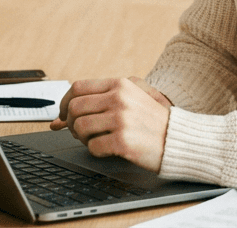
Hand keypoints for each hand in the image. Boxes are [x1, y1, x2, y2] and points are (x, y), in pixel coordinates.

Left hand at [48, 76, 171, 171]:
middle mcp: (119, 99)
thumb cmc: (152, 121)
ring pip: (79, 127)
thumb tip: (57, 119)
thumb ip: (97, 103)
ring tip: (95, 140)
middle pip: (75, 108)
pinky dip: (96, 151)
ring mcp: (121, 119)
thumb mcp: (130, 100)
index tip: (64, 114)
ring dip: (82, 138)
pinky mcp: (123, 141)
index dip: (65, 102)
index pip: (77, 88)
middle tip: (79, 132)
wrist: (178, 138)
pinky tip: (109, 149)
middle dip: (70, 123)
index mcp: (120, 85)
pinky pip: (93, 147)